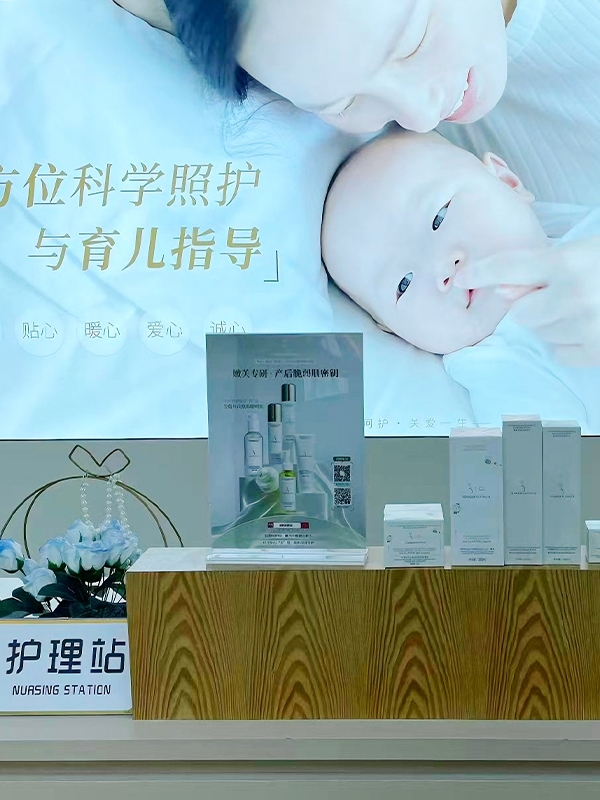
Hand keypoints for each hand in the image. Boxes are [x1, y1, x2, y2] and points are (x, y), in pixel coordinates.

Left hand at [455, 237, 599, 365]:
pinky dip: (568, 345)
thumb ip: (545, 267)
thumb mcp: (584, 252)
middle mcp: (572, 295)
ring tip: (581, 309)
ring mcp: (584, 326)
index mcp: (568, 262)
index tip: (461, 278)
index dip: (481, 273)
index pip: (509, 267)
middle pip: (519, 313)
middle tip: (559, 296)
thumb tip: (503, 291)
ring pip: (538, 334)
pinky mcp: (595, 351)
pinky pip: (558, 354)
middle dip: (532, 307)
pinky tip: (587, 327)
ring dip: (551, 325)